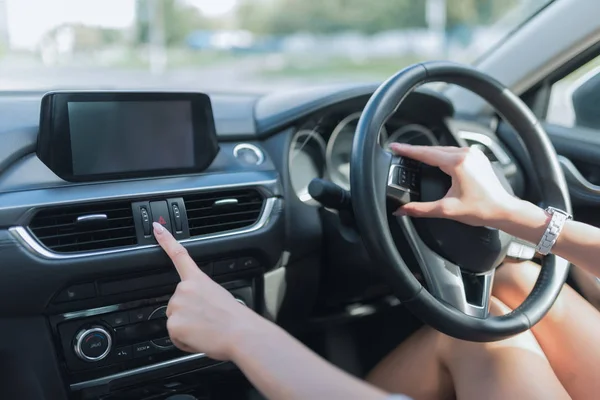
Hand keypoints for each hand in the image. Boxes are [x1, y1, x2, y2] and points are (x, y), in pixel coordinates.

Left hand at [153, 222, 260, 359]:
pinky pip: (175, 336)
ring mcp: (177, 306)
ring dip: (187, 328)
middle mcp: (184, 289)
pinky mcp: (173, 324)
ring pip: (175, 320)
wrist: (240, 334)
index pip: (179, 255)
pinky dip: (185, 340)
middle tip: (207, 320)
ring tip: (206, 329)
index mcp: (197, 279)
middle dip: (187, 315)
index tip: (157, 228)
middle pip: (176, 303)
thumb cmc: (235, 319)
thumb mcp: (219, 296)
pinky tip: (200, 337)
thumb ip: (201, 296)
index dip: (166, 240)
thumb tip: (196, 308)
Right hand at [390, 143, 517, 226]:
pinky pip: (454, 151)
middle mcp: (466, 154)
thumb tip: (402, 210)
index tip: (395, 147)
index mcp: (457, 163)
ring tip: (414, 154)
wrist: (504, 210)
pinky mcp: (477, 158)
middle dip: (416, 150)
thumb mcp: (447, 210)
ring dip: (429, 152)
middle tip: (400, 150)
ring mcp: (473, 154)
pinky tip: (435, 158)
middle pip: (434, 149)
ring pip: (444, 149)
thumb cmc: (482, 209)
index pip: (426, 153)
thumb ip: (421, 209)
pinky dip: (442, 154)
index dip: (408, 150)